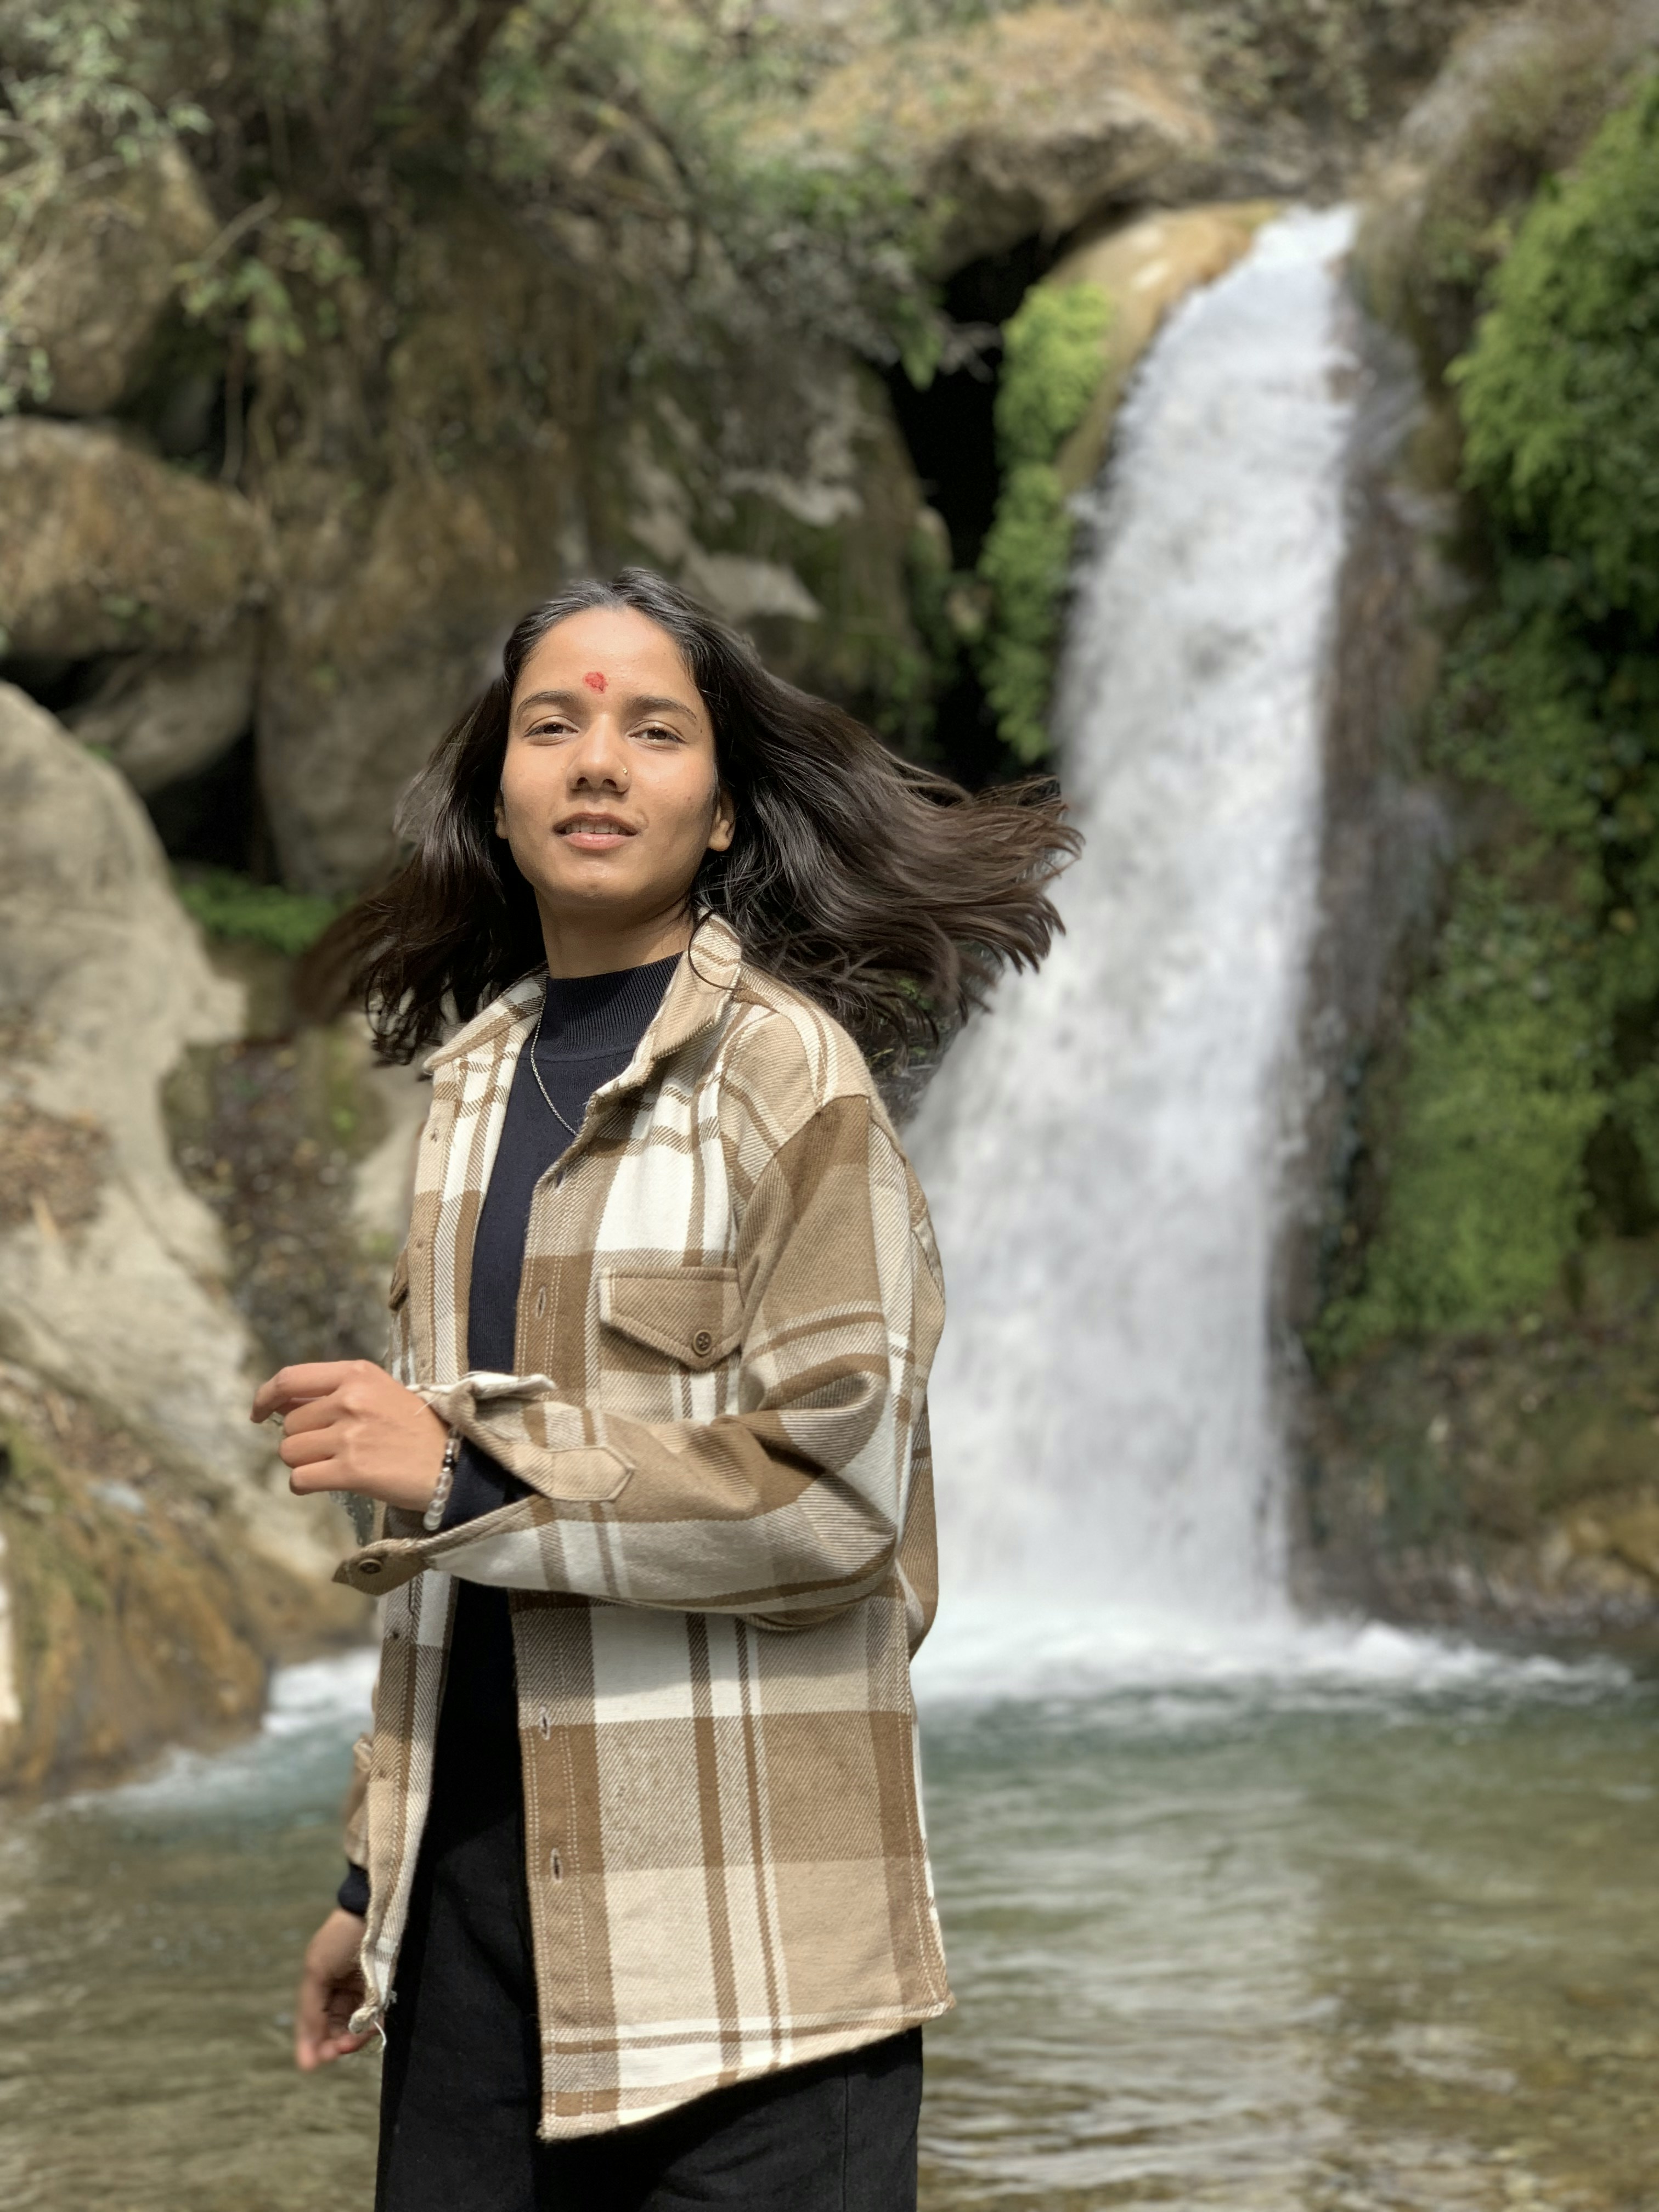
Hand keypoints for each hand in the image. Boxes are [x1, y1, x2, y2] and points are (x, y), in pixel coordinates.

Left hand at [251, 1359, 447, 1513]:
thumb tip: (284, 1405)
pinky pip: (300, 1480)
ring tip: (336, 1465)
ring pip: (290, 1453)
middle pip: (289, 1425)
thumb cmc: (416, 1430)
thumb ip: (336, 1393)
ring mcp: (350, 1435)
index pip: (290, 1378)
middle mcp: (350, 1399)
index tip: (259, 1413)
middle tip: (332, 1448)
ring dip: (305, 1464)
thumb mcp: (381, 1393)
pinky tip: (330, 1483)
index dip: (266, 1396)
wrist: (453, 1464)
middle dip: (302, 1440)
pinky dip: (306, 1485)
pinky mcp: (351, 1470)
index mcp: (357, 1374)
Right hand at [295, 1906, 373, 2070]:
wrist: (374, 1910)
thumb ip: (311, 2009)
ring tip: (352, 2042)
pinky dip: (371, 2027)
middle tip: (337, 2052)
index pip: (314, 2023)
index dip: (312, 2044)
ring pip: (355, 2027)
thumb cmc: (340, 1937)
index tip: (312, 2065)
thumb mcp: (316, 1970)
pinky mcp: (385, 1989)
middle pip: (335, 2029)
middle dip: (334, 2045)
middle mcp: (341, 1991)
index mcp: (321, 1986)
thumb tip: (307, 2054)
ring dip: (352, 2039)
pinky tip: (369, 2030)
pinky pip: (376, 2017)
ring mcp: (364, 1991)